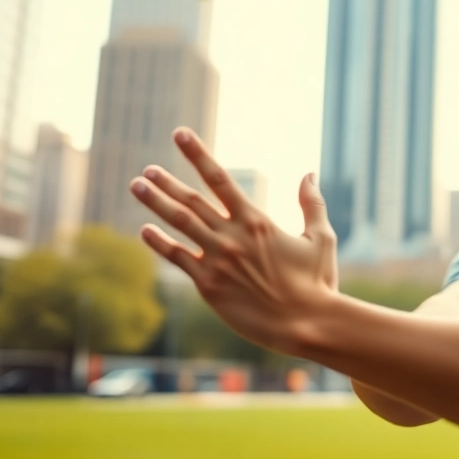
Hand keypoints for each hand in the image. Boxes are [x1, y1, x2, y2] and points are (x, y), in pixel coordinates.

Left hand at [129, 127, 338, 354]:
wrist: (306, 324)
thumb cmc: (317, 283)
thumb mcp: (321, 238)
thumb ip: (312, 204)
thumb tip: (309, 174)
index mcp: (256, 221)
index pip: (220, 179)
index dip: (197, 155)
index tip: (180, 135)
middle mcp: (232, 236)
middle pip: (192, 200)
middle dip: (167, 182)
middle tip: (148, 169)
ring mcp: (217, 261)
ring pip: (179, 224)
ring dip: (156, 203)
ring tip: (137, 186)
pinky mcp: (209, 286)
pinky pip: (178, 259)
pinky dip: (160, 243)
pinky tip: (145, 230)